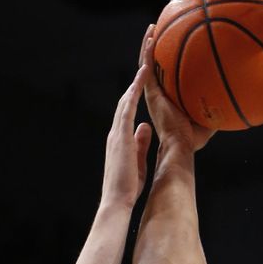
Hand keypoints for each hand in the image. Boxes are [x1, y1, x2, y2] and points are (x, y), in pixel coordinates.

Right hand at [101, 65, 151, 208]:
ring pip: (126, 100)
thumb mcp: (137, 159)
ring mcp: (116, 132)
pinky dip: (135, 91)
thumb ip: (140, 142)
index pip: (128, 112)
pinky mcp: (120, 135)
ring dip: (136, 82)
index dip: (135, 96)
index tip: (144, 83)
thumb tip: (146, 127)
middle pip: (125, 101)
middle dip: (135, 84)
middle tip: (145, 65)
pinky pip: (128, 107)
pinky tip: (143, 78)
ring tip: (147, 63)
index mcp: (120, 138)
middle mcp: (116, 132)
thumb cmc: (127, 185)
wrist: (117, 200)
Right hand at [138, 25, 215, 152]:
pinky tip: (151, 38)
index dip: (167, 61)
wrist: (181, 144)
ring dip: (148, 44)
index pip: (166, 74)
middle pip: (154, 65)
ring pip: (146, 63)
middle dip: (156, 47)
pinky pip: (147, 68)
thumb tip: (234, 98)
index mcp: (168, 97)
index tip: (172, 46)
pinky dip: (148, 53)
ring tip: (153, 27)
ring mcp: (152, 92)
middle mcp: (158, 93)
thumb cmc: (194, 137)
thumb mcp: (209, 118)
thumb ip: (216, 106)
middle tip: (159, 30)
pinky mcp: (150, 93)